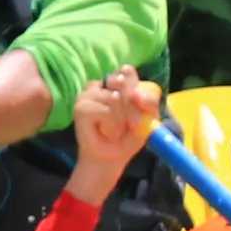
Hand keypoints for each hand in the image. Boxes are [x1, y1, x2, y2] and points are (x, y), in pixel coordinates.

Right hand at [67, 71, 161, 198]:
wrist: (111, 160)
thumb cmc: (128, 137)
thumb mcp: (148, 116)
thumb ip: (149, 100)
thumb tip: (135, 93)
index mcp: (116, 83)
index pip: (127, 71)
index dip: (136, 88)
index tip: (140, 106)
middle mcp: (101, 85)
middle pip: (121, 81)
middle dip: (132, 106)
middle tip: (130, 124)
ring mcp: (88, 94)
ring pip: (114, 97)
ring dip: (121, 120)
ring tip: (115, 130)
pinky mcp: (81, 108)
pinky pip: (105, 110)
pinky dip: (111, 124)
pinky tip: (106, 132)